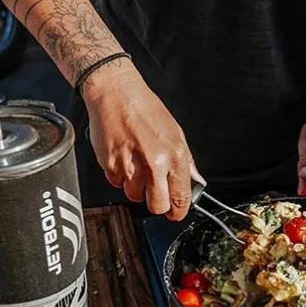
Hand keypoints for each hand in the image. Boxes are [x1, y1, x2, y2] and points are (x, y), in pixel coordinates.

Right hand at [84, 65, 203, 220]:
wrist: (116, 93)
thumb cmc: (145, 109)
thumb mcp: (176, 134)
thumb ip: (186, 163)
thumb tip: (195, 182)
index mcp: (174, 156)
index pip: (181, 198)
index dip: (179, 211)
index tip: (176, 213)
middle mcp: (153, 164)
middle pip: (158, 206)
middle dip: (158, 204)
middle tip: (156, 194)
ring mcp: (130, 166)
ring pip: (135, 197)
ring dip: (137, 188)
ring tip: (138, 167)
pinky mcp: (110, 165)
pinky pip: (117, 184)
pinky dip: (121, 177)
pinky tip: (125, 159)